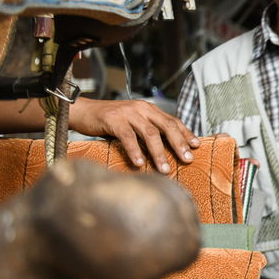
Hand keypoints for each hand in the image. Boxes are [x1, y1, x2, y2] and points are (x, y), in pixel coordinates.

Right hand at [70, 98, 199, 172]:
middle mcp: (142, 108)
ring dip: (159, 153)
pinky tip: (140, 163)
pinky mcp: (113, 119)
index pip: (173, 120)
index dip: (185, 133)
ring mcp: (128, 113)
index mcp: (149, 109)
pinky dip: (135, 151)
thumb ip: (148, 130)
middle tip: (187, 159)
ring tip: (165, 169)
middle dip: (179, 144)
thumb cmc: (110, 121)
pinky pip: (128, 137)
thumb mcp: (134, 122)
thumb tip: (167, 149)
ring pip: (149, 133)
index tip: (196, 146)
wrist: (83, 111)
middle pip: (166, 126)